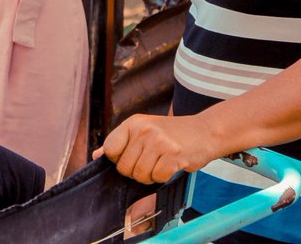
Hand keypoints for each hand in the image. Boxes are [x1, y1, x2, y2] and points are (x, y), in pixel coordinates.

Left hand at [95, 114, 215, 183]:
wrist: (204, 131)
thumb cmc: (171, 134)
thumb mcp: (143, 131)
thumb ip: (120, 143)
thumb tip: (96, 155)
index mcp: (133, 123)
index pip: (110, 149)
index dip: (119, 160)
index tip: (132, 157)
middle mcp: (144, 130)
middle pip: (124, 167)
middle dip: (136, 171)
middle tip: (151, 161)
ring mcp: (159, 141)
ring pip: (140, 175)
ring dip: (151, 175)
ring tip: (161, 162)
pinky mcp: (173, 155)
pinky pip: (157, 178)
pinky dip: (164, 177)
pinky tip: (171, 165)